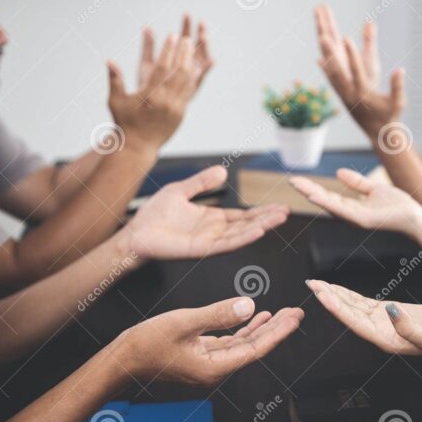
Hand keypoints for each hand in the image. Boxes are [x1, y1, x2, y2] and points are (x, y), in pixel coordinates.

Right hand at [107, 14, 213, 149]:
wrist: (138, 147)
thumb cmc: (124, 123)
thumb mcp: (116, 101)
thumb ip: (115, 80)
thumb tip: (108, 60)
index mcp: (151, 96)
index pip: (163, 68)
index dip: (168, 50)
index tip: (172, 35)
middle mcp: (166, 101)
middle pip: (179, 72)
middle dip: (184, 53)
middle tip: (187, 38)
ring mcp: (176, 108)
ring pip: (187, 82)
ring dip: (190, 64)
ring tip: (192, 50)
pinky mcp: (181, 113)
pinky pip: (190, 92)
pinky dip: (193, 79)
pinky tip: (194, 68)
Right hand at [117, 296, 303, 385]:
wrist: (121, 360)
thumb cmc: (146, 344)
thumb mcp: (184, 322)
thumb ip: (218, 314)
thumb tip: (249, 306)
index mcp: (214, 367)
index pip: (256, 349)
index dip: (278, 332)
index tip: (295, 318)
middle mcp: (215, 369)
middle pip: (255, 347)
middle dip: (277, 329)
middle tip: (297, 313)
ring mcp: (209, 363)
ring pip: (244, 344)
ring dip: (263, 328)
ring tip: (282, 313)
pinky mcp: (201, 355)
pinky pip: (230, 342)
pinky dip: (244, 329)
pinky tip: (255, 317)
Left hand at [121, 165, 289, 259]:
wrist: (134, 233)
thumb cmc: (153, 216)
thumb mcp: (181, 191)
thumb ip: (202, 182)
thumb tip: (223, 171)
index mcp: (212, 220)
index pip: (243, 216)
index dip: (261, 212)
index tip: (279, 206)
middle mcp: (215, 232)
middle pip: (247, 225)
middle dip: (267, 219)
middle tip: (286, 211)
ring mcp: (210, 242)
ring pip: (241, 235)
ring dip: (261, 227)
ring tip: (279, 219)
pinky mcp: (201, 250)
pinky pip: (226, 244)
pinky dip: (243, 238)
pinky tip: (258, 231)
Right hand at [289, 167, 421, 232]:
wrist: (414, 216)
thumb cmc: (397, 205)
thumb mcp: (373, 189)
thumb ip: (356, 183)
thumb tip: (338, 172)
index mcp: (352, 207)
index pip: (328, 196)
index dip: (313, 188)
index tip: (298, 180)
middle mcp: (350, 214)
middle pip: (325, 200)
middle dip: (307, 190)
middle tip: (291, 179)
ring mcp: (354, 218)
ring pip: (330, 204)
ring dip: (313, 194)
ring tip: (298, 185)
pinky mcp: (361, 220)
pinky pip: (341, 210)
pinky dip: (327, 203)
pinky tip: (315, 195)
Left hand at [306, 279, 421, 359]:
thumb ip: (408, 327)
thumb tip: (390, 310)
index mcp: (384, 339)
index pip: (354, 322)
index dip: (337, 308)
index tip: (322, 296)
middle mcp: (378, 332)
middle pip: (348, 313)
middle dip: (329, 298)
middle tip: (311, 284)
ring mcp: (382, 322)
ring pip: (352, 306)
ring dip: (335, 295)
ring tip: (318, 284)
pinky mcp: (388, 313)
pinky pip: (363, 303)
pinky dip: (349, 295)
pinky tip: (338, 288)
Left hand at [314, 4, 403, 136]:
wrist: (377, 134)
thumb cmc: (390, 117)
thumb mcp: (398, 103)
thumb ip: (397, 86)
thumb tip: (400, 70)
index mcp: (363, 94)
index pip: (356, 72)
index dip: (352, 55)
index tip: (347, 38)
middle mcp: (349, 93)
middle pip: (337, 70)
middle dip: (330, 52)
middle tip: (322, 35)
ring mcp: (343, 94)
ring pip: (332, 71)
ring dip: (326, 54)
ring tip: (320, 36)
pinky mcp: (342, 95)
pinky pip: (331, 79)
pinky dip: (325, 67)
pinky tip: (319, 57)